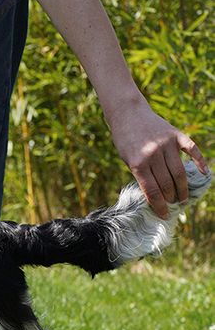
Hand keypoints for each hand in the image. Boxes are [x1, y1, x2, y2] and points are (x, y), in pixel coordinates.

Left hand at [106, 97, 207, 218]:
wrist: (128, 114)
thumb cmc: (125, 141)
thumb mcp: (127, 160)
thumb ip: (142, 174)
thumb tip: (157, 194)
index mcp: (138, 163)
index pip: (152, 191)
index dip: (159, 205)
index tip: (165, 215)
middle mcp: (154, 154)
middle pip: (167, 183)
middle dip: (171, 198)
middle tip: (174, 206)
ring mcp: (167, 144)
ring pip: (179, 171)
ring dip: (183, 188)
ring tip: (183, 198)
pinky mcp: (176, 135)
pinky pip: (192, 150)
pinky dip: (199, 161)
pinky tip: (204, 173)